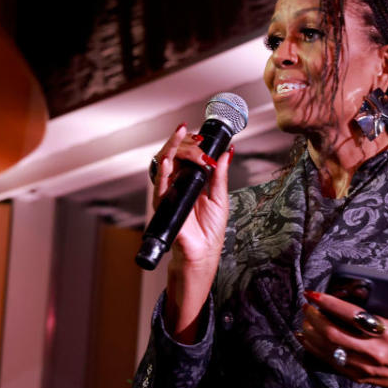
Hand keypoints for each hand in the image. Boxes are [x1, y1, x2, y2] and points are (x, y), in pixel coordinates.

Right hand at [153, 124, 232, 339]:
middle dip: (184, 141)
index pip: (186, 154)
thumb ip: (220, 175)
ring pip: (164, 163)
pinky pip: (159, 185)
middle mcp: (176, 184)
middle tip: (196, 136)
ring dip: (174, 148)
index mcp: (190, 181)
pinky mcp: (163, 205)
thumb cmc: (209, 231)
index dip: (191, 141)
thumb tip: (227, 152)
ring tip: (184, 137)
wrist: (202, 255)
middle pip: (173, 154)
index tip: (202, 133)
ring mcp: (168, 193)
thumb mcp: (220, 198)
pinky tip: (169, 160)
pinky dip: (164, 171)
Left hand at [300, 292, 387, 387]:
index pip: (352, 314)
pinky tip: (304, 337)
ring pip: (328, 348)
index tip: (315, 294)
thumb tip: (366, 281)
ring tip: (305, 319)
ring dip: (311, 332)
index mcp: (386, 331)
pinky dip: (312, 348)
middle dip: (315, 317)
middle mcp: (374, 350)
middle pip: (334, 333)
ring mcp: (363, 365)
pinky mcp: (355, 375)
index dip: (330, 303)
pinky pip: (328, 361)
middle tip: (307, 306)